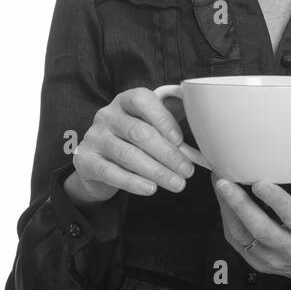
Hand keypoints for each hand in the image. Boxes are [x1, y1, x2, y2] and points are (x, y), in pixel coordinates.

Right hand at [67, 88, 194, 204]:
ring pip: (128, 154)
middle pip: (139, 132)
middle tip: (188, 171)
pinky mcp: (85, 160)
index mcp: (126, 101)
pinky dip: (134, 182)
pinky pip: (111, 172)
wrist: (98, 163)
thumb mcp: (151, 125)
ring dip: (157, 171)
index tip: (181, 140)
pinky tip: (151, 189)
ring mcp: (94, 137)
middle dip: (168, 154)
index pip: (143, 100)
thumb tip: (205, 122)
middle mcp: (107, 115)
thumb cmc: (133, 140)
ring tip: (177, 184)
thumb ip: (172, 119)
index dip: (163, 119)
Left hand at [211, 158, 290, 287]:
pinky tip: (224, 204)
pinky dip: (228, 222)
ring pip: (243, 237)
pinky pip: (238, 243)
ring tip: (219, 187)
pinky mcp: (259, 263)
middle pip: (261, 229)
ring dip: (227, 211)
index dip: (275, 199)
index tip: (259, 183)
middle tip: (224, 183)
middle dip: (239, 205)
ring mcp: (273, 259)